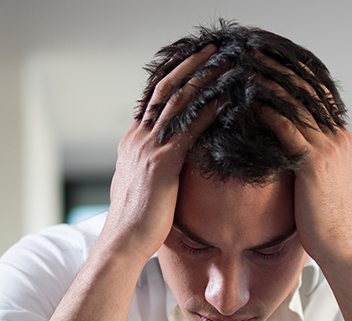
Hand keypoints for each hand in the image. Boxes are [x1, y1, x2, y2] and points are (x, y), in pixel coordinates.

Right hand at [99, 44, 221, 261]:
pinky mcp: (163, 164)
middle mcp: (138, 138)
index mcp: (132, 140)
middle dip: (189, 66)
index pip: (151, 97)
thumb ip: (151, 165)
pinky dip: (209, 110)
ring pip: (178, 103)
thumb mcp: (140, 183)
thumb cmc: (137, 221)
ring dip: (203, 79)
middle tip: (210, 49)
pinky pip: (189, 130)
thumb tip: (164, 160)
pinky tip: (227, 99)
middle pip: (165, 90)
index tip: (190, 58)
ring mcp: (149, 148)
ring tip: (224, 64)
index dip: (171, 74)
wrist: (124, 241)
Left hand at [254, 55, 351, 266]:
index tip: (268, 61)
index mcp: (342, 139)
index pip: (317, 95)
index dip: (293, 76)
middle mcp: (338, 137)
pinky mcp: (314, 162)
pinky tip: (245, 101)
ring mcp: (329, 148)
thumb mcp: (322, 181)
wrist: (340, 247)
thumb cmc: (325, 221)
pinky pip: (285, 127)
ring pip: (295, 104)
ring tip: (244, 69)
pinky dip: (264, 111)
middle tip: (253, 55)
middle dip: (279, 71)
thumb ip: (310, 158)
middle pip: (307, 91)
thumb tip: (287, 147)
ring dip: (268, 83)